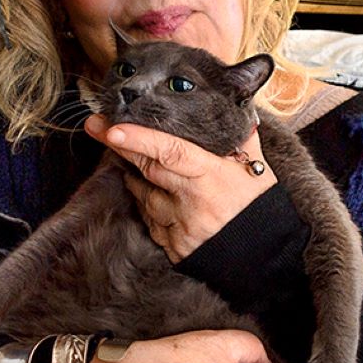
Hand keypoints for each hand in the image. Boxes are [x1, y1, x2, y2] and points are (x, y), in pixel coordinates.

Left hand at [85, 115, 275, 262]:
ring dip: (135, 177)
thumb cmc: (259, 205)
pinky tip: (150, 193)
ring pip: (144, 195)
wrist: (266, 256)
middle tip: (97, 126)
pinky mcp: (173, 246)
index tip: (113, 129)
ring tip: (130, 158)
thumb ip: (241, 136)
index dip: (140, 139)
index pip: (170, 152)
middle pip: (148, 169)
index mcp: (212, 176)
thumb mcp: (256, 166)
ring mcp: (180, 226)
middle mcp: (192, 201)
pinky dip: (147, 204)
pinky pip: (150, 220)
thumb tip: (236, 106)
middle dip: (120, 146)